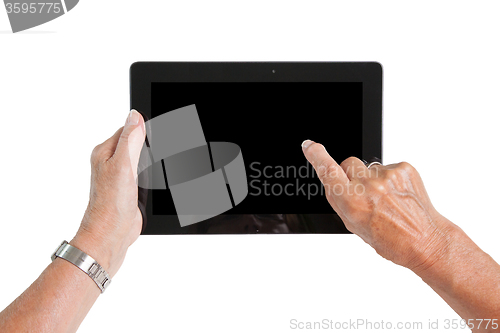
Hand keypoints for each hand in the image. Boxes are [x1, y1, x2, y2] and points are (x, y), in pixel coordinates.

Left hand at [70, 110, 145, 276]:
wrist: (112, 234)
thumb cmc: (111, 204)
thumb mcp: (123, 166)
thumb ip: (130, 140)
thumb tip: (135, 116)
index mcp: (104, 152)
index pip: (127, 129)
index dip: (144, 128)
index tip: (158, 129)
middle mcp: (111, 162)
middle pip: (135, 142)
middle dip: (149, 143)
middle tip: (160, 147)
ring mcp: (120, 175)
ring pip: (141, 158)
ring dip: (151, 160)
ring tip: (158, 162)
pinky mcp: (129, 187)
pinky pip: (143, 173)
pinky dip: (151, 173)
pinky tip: (155, 177)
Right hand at [301, 140, 454, 271]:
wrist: (424, 240)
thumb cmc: (391, 240)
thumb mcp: (355, 226)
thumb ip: (341, 201)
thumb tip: (334, 181)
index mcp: (352, 202)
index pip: (328, 171)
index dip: (316, 156)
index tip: (310, 146)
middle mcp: (368, 186)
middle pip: (348, 164)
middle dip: (351, 175)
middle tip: (364, 194)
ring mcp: (387, 175)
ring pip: (369, 167)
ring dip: (373, 179)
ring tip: (386, 200)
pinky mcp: (403, 169)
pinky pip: (387, 167)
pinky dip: (390, 179)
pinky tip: (397, 195)